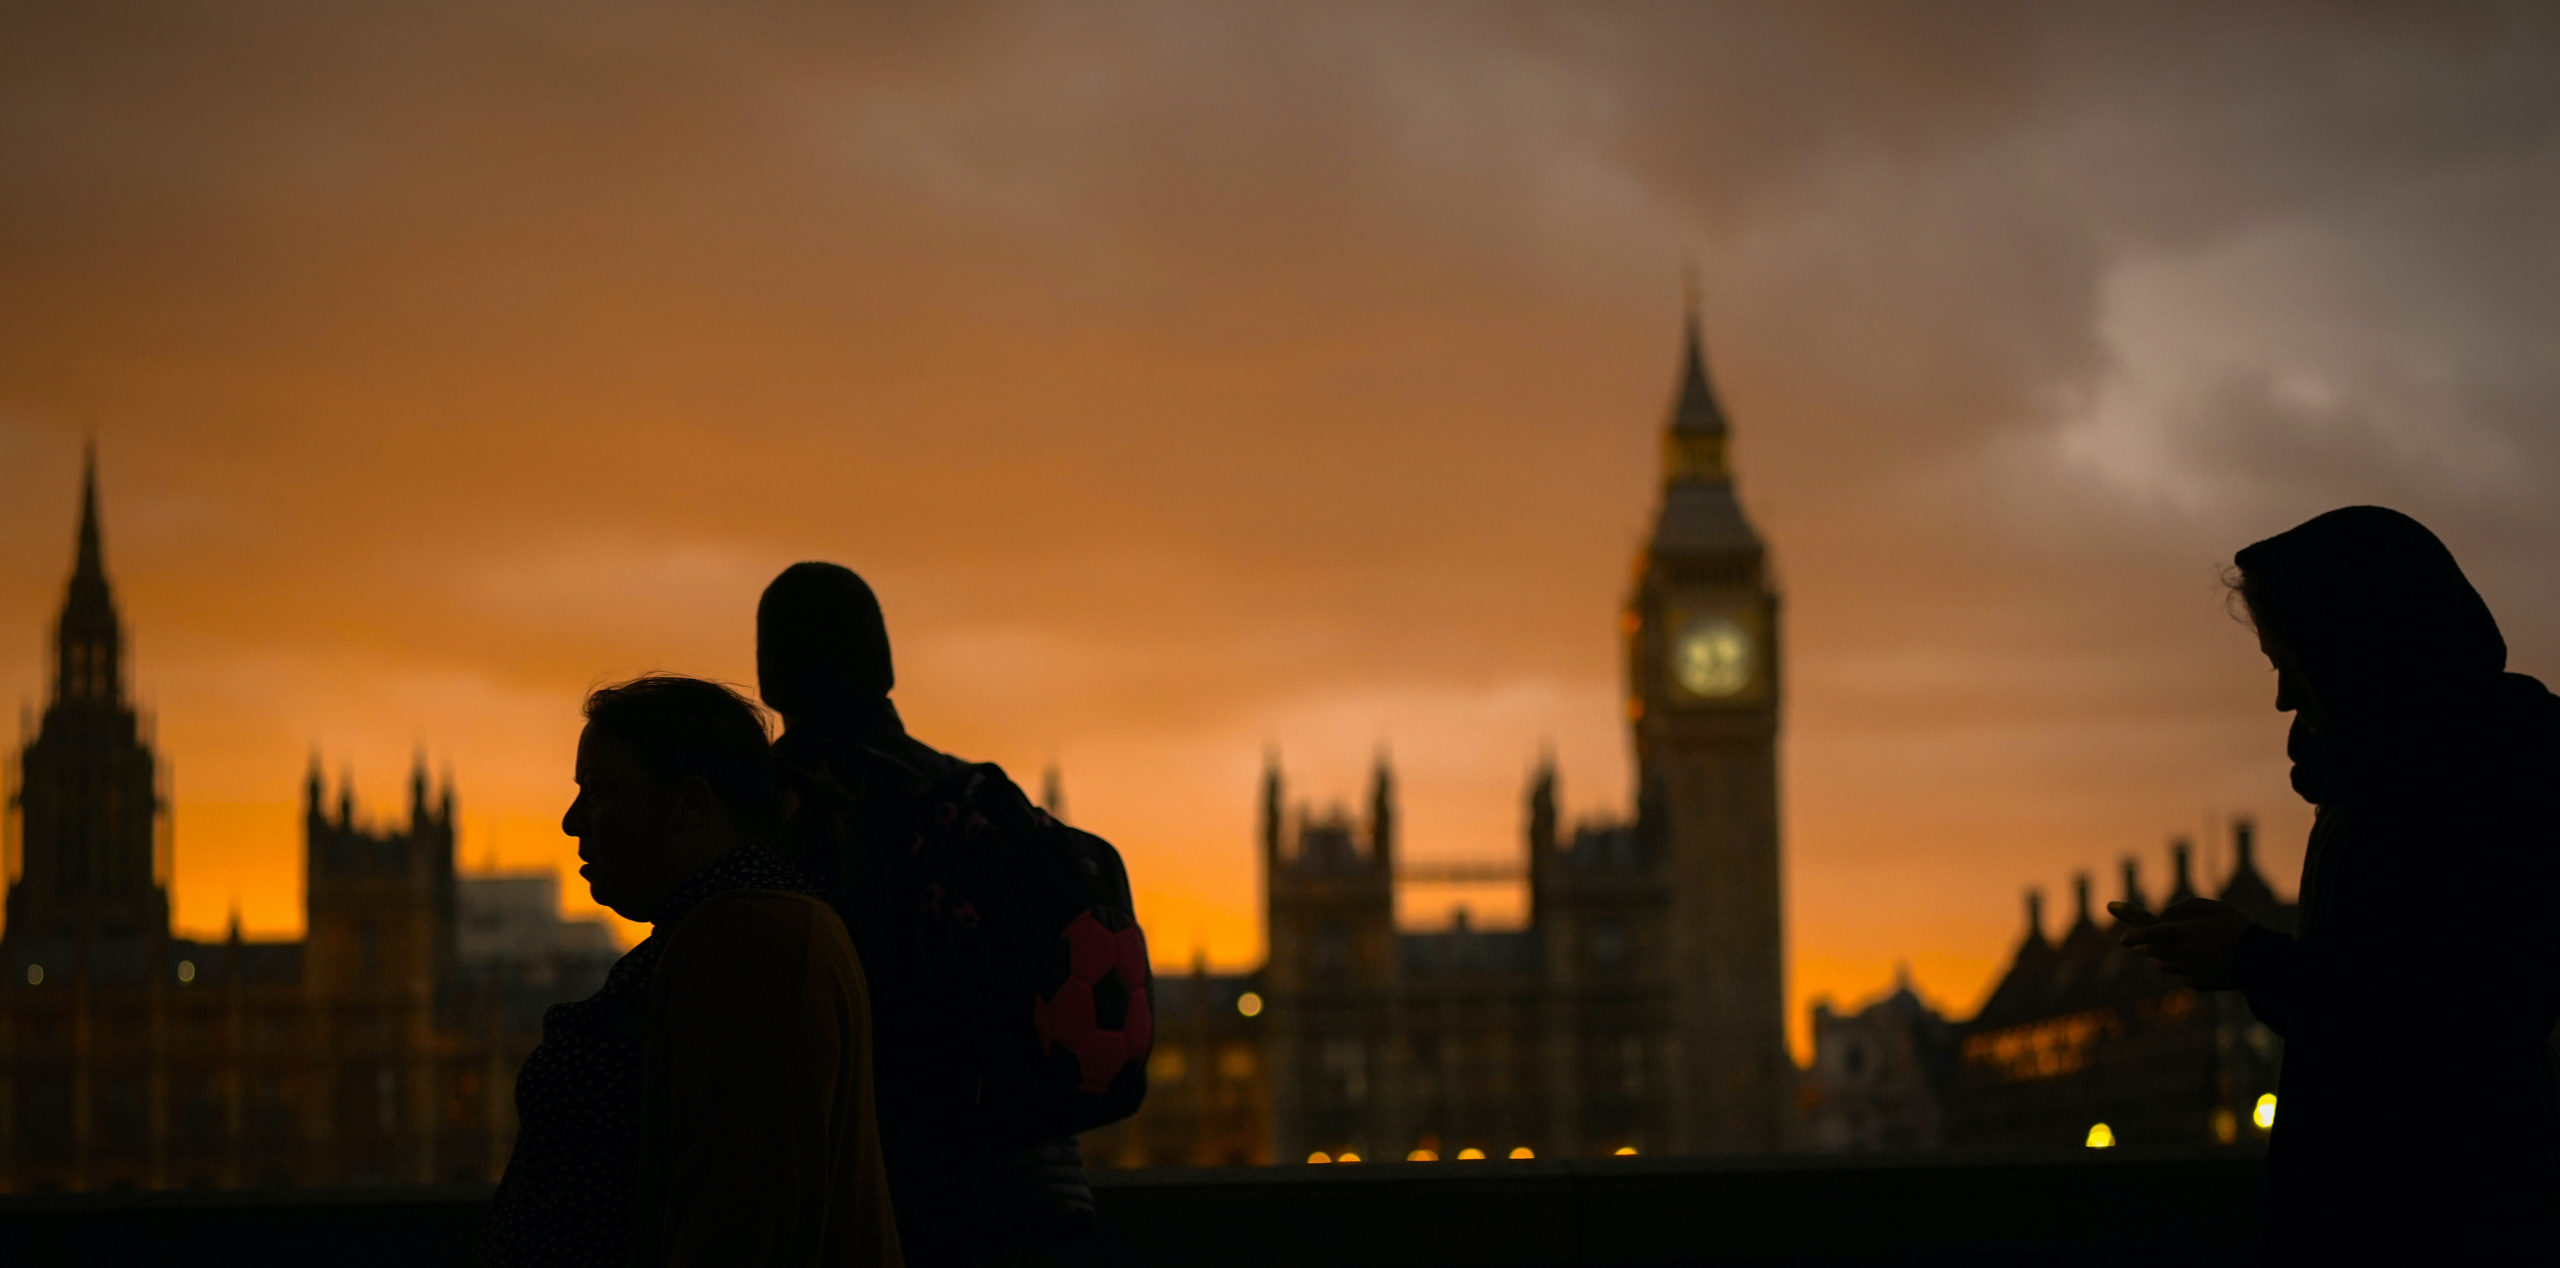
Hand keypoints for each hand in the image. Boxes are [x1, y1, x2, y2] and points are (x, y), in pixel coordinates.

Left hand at [2115, 897, 2251, 989]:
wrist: (2262, 959)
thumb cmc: (2238, 928)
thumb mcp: (2217, 907)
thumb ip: (2188, 905)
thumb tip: (2163, 913)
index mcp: (2188, 932)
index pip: (2151, 935)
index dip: (2134, 937)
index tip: (2122, 939)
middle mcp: (2186, 953)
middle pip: (2153, 953)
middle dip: (2142, 949)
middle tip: (2138, 945)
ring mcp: (2192, 970)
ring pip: (2164, 966)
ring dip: (2158, 959)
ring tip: (2161, 952)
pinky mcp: (2199, 983)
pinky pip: (2180, 976)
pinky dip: (2179, 969)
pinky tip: (2188, 963)